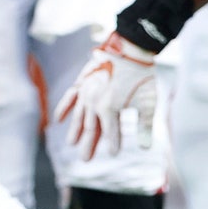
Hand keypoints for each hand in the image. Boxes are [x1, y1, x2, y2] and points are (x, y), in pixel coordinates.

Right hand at [56, 33, 157, 159]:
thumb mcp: (148, 104)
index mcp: (109, 109)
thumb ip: (145, 128)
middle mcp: (94, 103)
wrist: (131, 48)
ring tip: (71, 143)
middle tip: (85, 160)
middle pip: (90, 128)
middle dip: (89, 145)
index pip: (110, 133)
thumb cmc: (141, 77)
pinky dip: (64, 107)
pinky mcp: (83, 81)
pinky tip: (59, 119)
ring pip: (79, 116)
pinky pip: (70, 97)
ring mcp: (86, 91)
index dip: (113, 145)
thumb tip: (145, 149)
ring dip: (75, 130)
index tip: (114, 154)